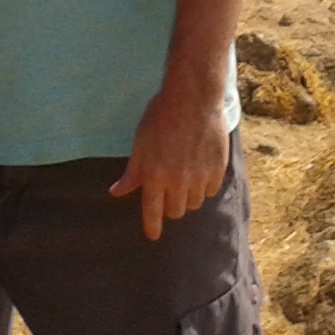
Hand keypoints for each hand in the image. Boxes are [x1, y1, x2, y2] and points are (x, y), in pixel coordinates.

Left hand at [109, 73, 229, 240]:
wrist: (193, 98)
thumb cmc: (161, 117)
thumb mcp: (140, 143)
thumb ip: (132, 172)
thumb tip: (116, 192)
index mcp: (154, 176)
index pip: (152, 212)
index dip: (152, 227)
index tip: (153, 236)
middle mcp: (177, 181)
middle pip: (175, 211)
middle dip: (170, 206)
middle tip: (169, 191)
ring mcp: (199, 177)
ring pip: (194, 203)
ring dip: (188, 196)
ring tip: (185, 175)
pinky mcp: (218, 170)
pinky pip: (210, 190)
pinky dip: (205, 185)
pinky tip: (201, 168)